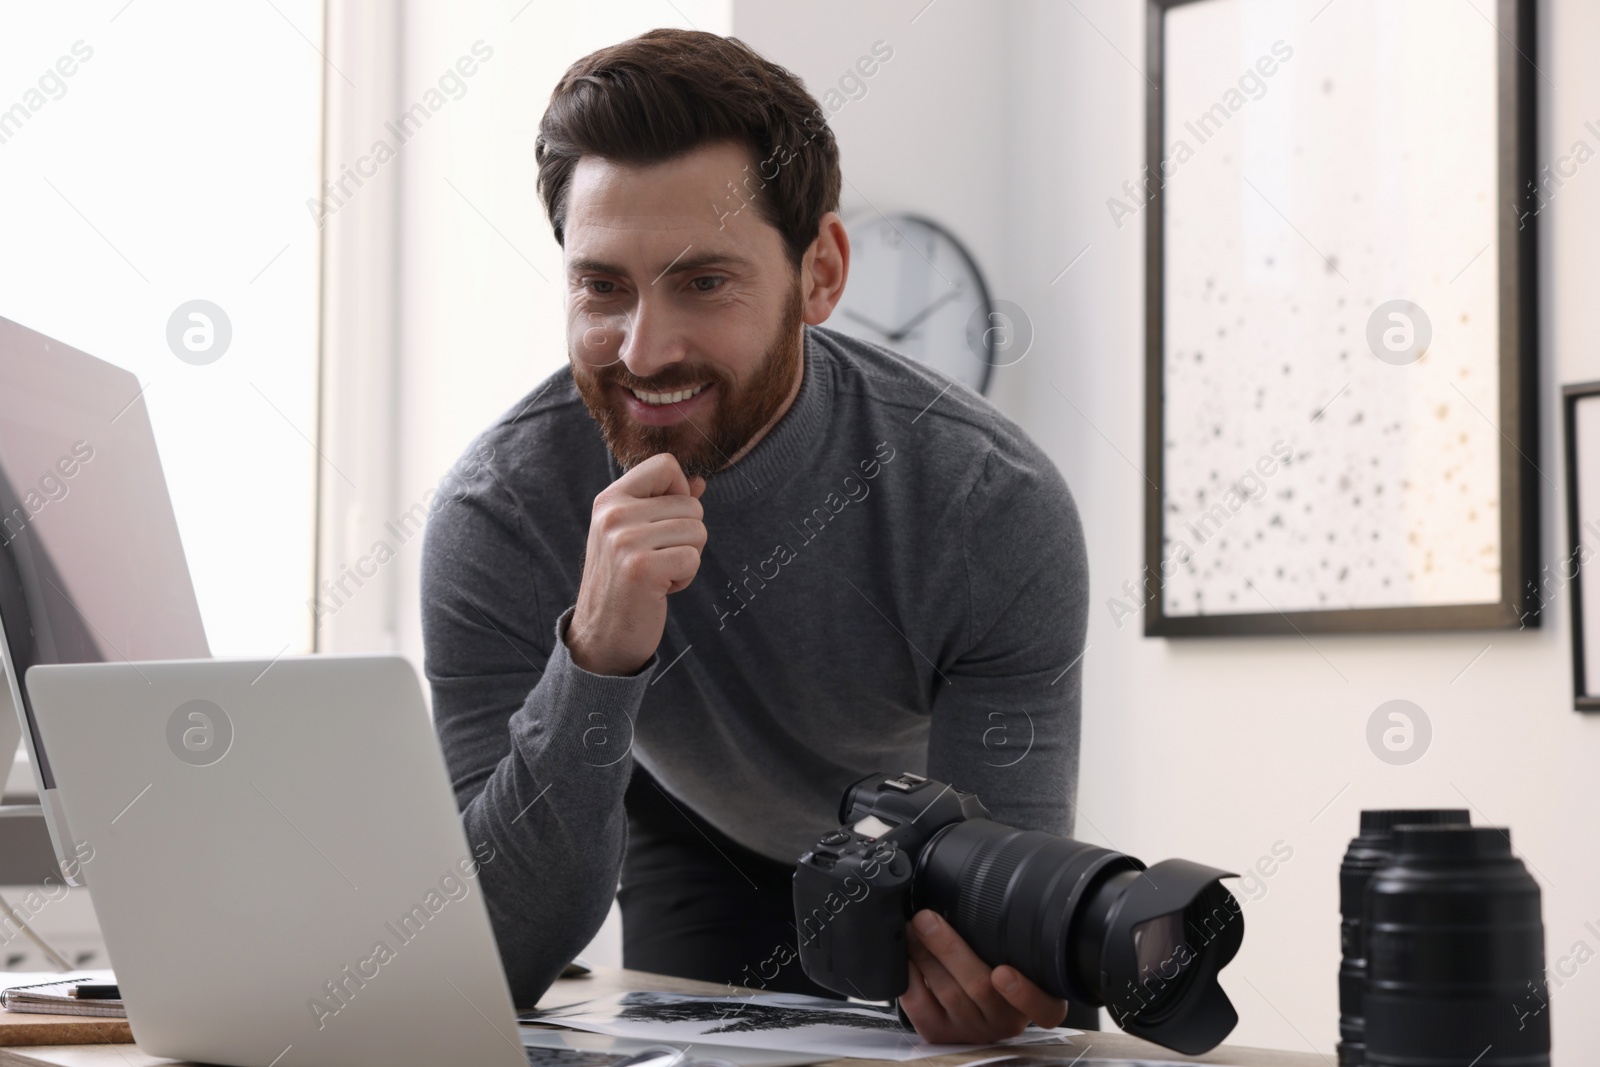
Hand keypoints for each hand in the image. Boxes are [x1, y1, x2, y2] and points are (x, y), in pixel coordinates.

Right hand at [567, 453, 706, 675]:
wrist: (601, 636)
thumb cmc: (624, 583)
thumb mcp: (635, 535)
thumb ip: (665, 505)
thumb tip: (699, 482)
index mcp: (609, 499)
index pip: (666, 465)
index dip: (680, 492)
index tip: (665, 522)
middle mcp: (614, 514)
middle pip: (691, 504)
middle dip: (687, 536)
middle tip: (656, 560)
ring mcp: (625, 540)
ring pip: (697, 531)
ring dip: (686, 558)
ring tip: (657, 574)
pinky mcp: (641, 568)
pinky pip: (693, 558)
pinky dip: (685, 577)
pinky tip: (660, 588)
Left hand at [898, 909, 1068, 1044]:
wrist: (964, 999)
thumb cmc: (993, 961)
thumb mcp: (1012, 950)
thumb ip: (1007, 935)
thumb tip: (984, 890)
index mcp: (1035, 1000)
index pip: (1045, 1009)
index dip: (1025, 994)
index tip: (1003, 972)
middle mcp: (1005, 1021)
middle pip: (980, 988)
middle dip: (949, 949)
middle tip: (927, 919)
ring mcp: (972, 1031)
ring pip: (948, 994)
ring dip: (925, 955)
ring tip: (912, 928)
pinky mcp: (941, 1034)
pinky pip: (921, 1007)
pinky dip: (910, 978)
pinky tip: (907, 958)